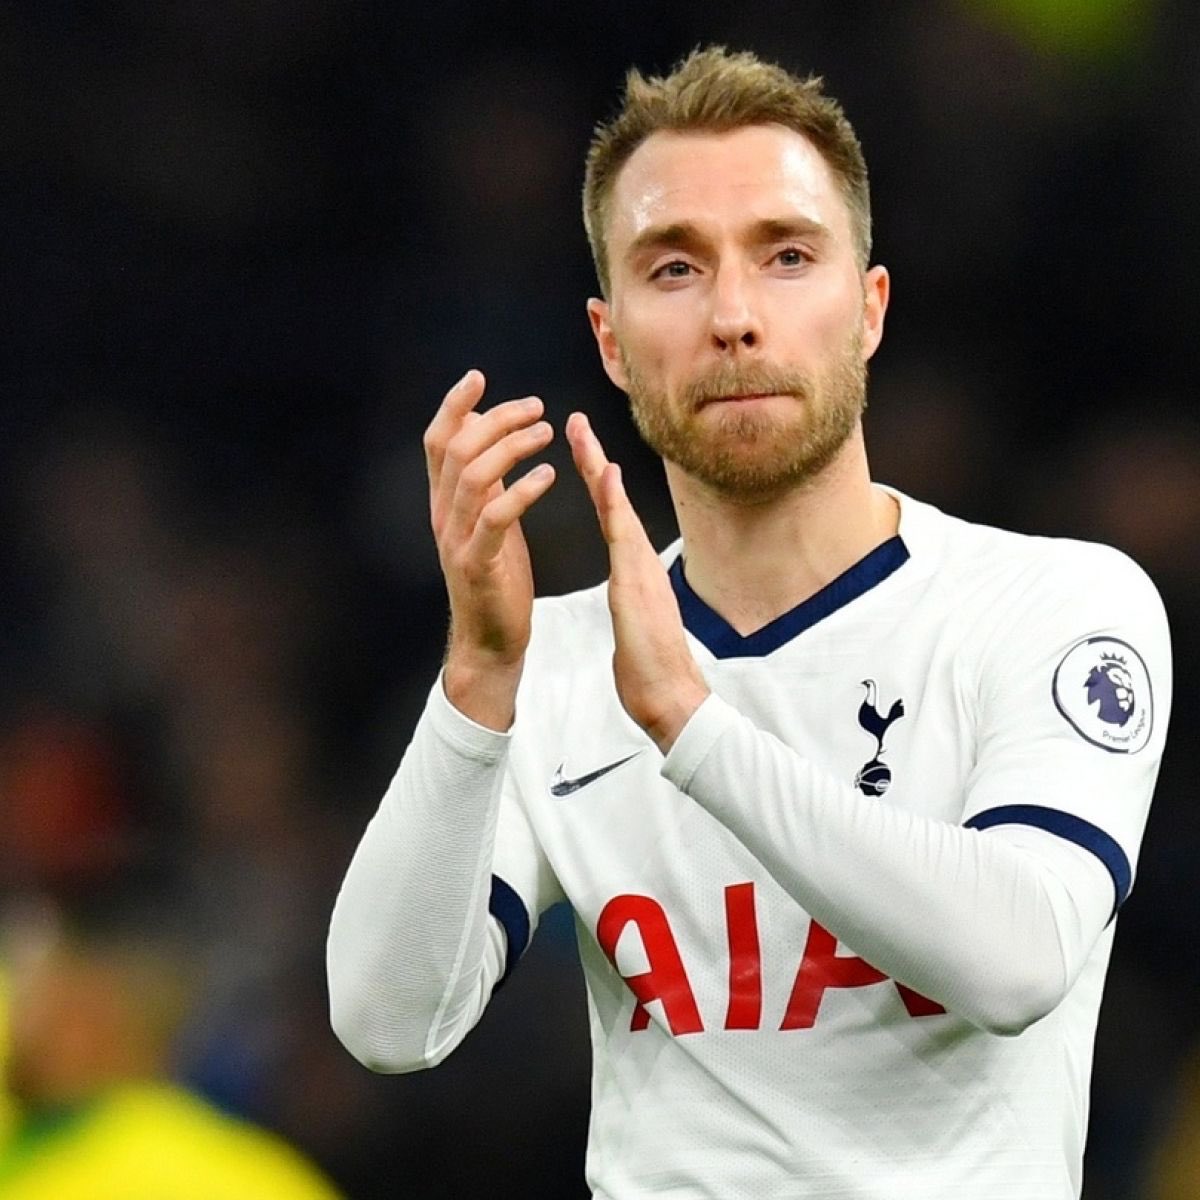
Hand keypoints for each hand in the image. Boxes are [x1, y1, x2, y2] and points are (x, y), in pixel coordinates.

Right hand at [424, 370, 555, 728]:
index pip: (437, 441)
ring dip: (511, 446)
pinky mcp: (479, 564)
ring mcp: (457, 540)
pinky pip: (495, 517)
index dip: (453, 406)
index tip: (478, 378)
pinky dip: (522, 490)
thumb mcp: (488, 521)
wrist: (490, 641)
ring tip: (546, 433)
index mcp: (444, 503)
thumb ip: (485, 481)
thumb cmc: (496, 579)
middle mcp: (443, 516)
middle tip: (536, 407)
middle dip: (496, 419)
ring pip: (472, 476)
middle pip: (456, 448)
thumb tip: (488, 433)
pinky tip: (549, 475)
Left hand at [566, 412, 708, 751]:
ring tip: (580, 431)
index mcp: (631, 569)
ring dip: (599, 467)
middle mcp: (637, 561)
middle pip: (610, 500)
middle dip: (593, 458)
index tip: (578, 447)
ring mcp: (639, 569)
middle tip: (575, 419)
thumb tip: (628, 592)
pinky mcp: (636, 585)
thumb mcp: (632, 623)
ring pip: (615, 508)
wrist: (670, 698)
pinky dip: (615, 504)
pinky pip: (622, 538)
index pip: (607, 515)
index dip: (593, 480)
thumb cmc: (650, 668)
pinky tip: (606, 476)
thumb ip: (631, 600)